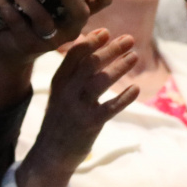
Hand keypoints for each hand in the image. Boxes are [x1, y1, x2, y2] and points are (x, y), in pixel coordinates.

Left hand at [0, 0, 111, 62]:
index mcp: (78, 13)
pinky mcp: (30, 45)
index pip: (102, 2)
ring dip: (27, 0)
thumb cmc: (34, 13)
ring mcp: (52, 40)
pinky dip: (5, 7)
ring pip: (44, 20)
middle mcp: (71, 28)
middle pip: (80, 13)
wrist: (14, 47)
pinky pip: (18, 24)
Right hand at [14, 29, 138, 186]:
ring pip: (101, 80)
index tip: (107, 32)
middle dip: (111, 49)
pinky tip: (135, 89)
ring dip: (120, 66)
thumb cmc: (60, 120)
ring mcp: (78, 108)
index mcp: (58, 82)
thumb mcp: (59, 94)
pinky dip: (124, 97)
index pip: (74, 54)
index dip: (91, 41)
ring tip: (134, 57)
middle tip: (129, 39)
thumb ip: (72, 74)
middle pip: (91, 63)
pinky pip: (111, 107)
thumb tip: (90, 47)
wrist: (51, 154)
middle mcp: (66, 92)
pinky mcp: (91, 124)